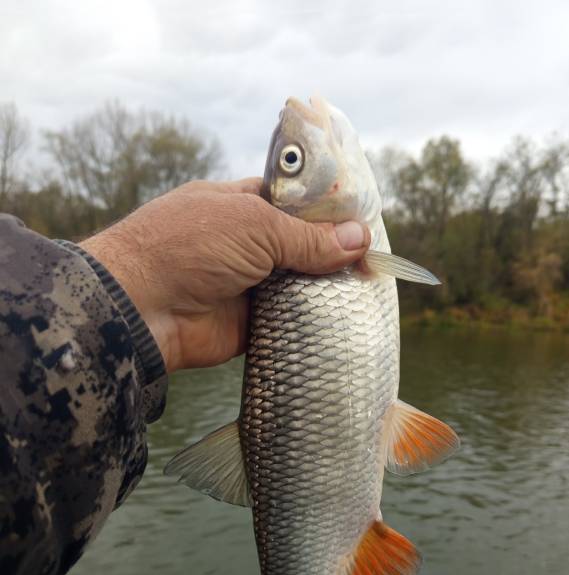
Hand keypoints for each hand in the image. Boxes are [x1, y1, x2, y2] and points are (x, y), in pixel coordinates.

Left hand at [81, 178, 369, 371]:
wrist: (140, 307)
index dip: (331, 212)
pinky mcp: (251, 325)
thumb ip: (308, 238)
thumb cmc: (189, 247)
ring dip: (328, 290)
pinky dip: (314, 323)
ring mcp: (250, 285)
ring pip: (301, 286)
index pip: (297, 204)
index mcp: (244, 205)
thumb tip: (360, 239)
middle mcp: (249, 244)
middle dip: (336, 254)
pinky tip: (348, 321)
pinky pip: (291, 323)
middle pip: (304, 247)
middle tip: (377, 262)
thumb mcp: (254, 226)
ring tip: (372, 291)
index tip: (367, 221)